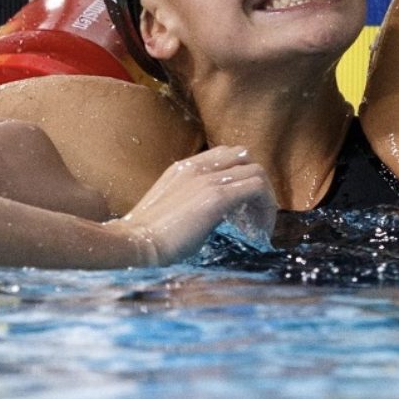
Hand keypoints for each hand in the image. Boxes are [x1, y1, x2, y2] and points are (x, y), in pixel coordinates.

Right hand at [103, 146, 276, 265]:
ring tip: (259, 226)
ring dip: (264, 199)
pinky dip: (266, 208)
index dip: (241, 176)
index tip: (242, 207)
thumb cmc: (145, 237)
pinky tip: (258, 231)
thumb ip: (189, 202)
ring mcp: (208, 179)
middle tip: (254, 216)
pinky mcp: (217, 196)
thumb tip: (206, 218)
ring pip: (257, 172)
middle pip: (246, 158)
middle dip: (257, 185)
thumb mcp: (168, 209)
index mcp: (184, 168)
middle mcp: (198, 166)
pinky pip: (257, 189)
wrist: (133, 244)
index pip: (226, 154)